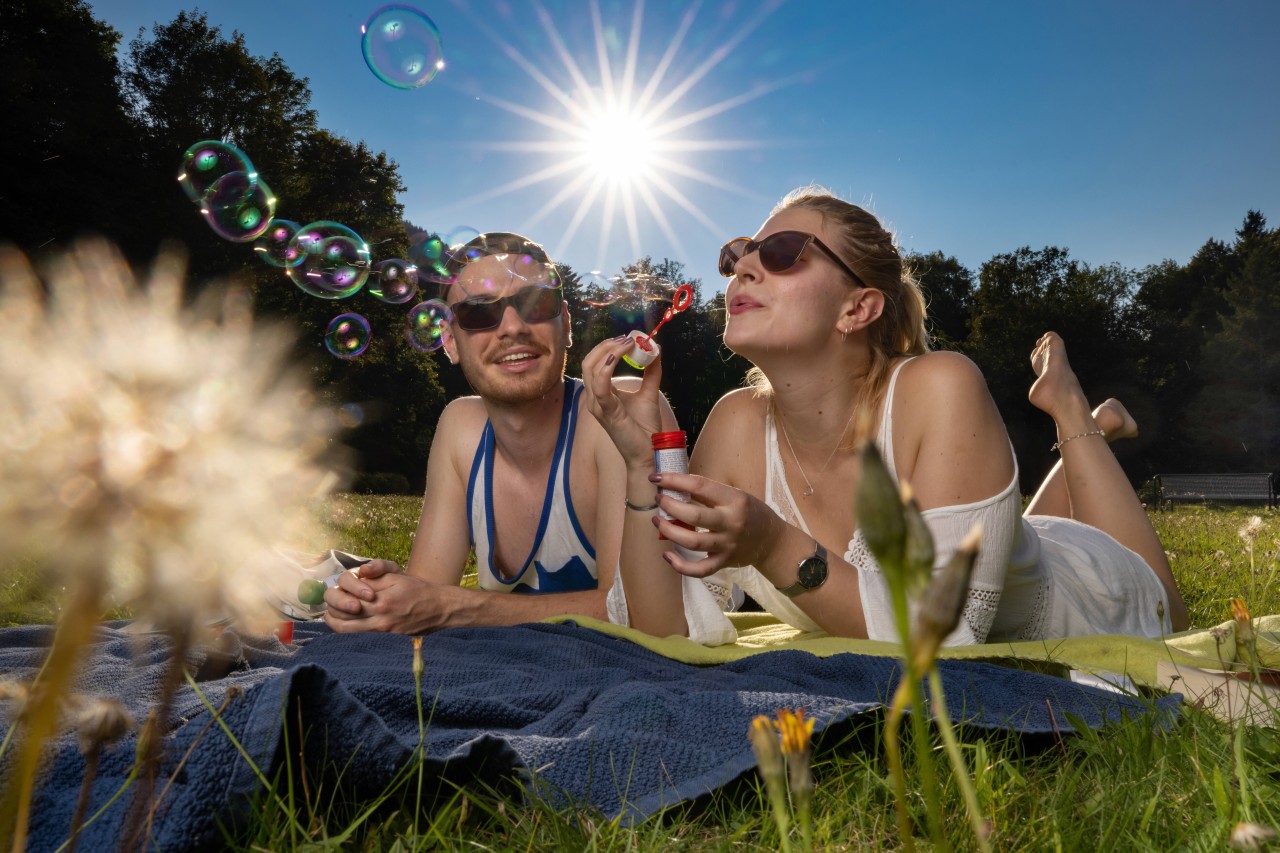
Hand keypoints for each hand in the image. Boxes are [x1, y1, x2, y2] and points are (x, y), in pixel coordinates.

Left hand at [324, 567, 453, 633]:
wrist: (439, 610)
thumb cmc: (418, 590)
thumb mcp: (396, 576)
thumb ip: (374, 575)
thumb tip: (355, 574)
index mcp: (381, 598)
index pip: (345, 594)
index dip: (339, 590)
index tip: (342, 587)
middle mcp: (378, 616)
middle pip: (339, 613)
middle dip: (332, 604)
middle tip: (333, 600)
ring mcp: (380, 631)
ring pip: (342, 629)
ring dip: (334, 619)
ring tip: (334, 612)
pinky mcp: (383, 639)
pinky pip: (354, 637)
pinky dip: (344, 630)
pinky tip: (346, 622)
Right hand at [580, 335, 664, 465]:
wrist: (649, 453)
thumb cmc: (645, 428)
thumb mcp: (649, 393)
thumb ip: (651, 372)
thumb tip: (655, 349)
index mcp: (602, 394)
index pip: (594, 363)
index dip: (607, 347)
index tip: (627, 338)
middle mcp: (595, 398)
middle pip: (588, 362)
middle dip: (605, 345)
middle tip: (626, 339)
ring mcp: (598, 406)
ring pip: (591, 369)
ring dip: (608, 351)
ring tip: (627, 344)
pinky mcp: (607, 412)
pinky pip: (600, 386)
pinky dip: (607, 368)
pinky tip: (618, 357)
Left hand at [645, 471, 784, 577]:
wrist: (772, 541)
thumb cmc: (751, 513)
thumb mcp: (736, 495)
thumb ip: (710, 493)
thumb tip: (676, 486)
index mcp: (734, 500)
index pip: (700, 486)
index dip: (674, 480)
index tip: (657, 478)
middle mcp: (731, 523)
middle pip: (694, 516)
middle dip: (670, 506)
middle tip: (659, 500)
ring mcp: (728, 545)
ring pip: (693, 542)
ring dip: (670, 531)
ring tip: (658, 521)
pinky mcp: (725, 562)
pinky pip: (700, 570)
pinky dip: (681, 566)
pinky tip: (668, 556)